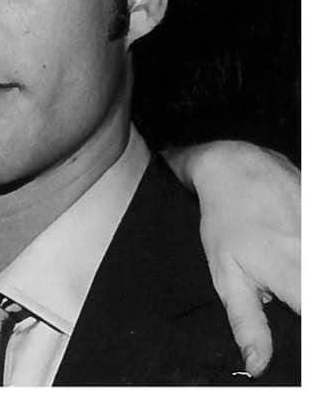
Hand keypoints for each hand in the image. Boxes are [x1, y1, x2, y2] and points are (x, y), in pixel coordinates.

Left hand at [166, 141, 299, 375]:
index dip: (311, 346)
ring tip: (282, 268)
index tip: (301, 344)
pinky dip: (309, 259)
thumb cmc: (226, 222)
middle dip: (303, 300)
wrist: (238, 168)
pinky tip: (292, 254)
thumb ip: (247, 324)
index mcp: (297, 278)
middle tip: (283, 290)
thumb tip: (257, 365)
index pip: (315, 323)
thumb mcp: (227, 276)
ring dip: (304, 280)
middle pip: (317, 293)